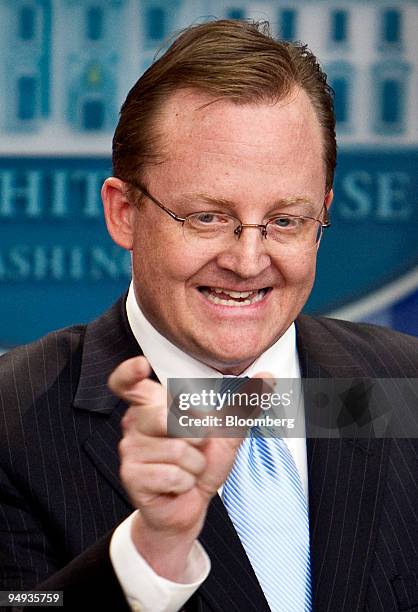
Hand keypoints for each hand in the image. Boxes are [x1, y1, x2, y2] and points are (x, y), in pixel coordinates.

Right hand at [108, 356, 243, 579]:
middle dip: (196, 436)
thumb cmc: (201, 463)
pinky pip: (173, 474)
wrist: (190, 506)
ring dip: (195, 465)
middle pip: (167, 417)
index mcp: (153, 405)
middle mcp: (135, 424)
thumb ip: (244, 403)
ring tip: (187, 470)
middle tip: (195, 447)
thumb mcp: (226, 431)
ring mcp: (130, 450)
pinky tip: (178, 485)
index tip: (141, 365)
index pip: (128, 383)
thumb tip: (269, 375)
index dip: (129, 372)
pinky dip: (187, 482)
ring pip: (177, 449)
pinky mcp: (131, 476)